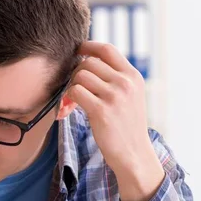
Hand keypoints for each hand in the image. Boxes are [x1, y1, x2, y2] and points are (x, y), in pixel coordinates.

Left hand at [66, 41, 164, 200]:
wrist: (134, 153)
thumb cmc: (126, 126)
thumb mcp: (130, 96)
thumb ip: (115, 78)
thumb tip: (88, 61)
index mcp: (133, 76)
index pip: (107, 49)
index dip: (87, 47)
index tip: (77, 53)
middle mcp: (125, 82)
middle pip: (88, 62)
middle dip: (75, 74)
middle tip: (72, 90)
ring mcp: (114, 96)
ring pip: (80, 75)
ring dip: (70, 87)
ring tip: (70, 102)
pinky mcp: (101, 111)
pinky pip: (75, 92)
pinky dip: (66, 100)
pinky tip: (67, 111)